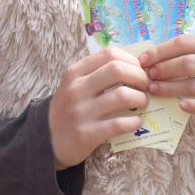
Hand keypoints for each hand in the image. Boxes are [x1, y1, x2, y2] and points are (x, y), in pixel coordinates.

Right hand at [47, 47, 149, 169]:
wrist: (48, 141)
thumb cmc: (70, 108)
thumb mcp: (75, 84)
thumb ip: (98, 73)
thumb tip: (134, 65)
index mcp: (74, 73)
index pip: (109, 54)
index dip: (131, 60)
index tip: (139, 70)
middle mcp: (76, 89)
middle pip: (118, 70)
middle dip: (139, 76)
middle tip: (145, 86)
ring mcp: (81, 111)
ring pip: (122, 96)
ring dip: (140, 98)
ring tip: (142, 103)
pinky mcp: (86, 134)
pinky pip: (118, 124)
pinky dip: (134, 121)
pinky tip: (136, 121)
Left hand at [138, 34, 194, 128]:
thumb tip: (157, 56)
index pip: (186, 43)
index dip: (162, 51)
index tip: (144, 60)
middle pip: (189, 64)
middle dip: (163, 70)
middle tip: (147, 77)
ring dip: (171, 89)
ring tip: (155, 91)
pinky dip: (194, 106)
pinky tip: (180, 105)